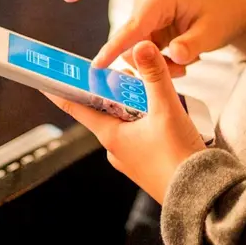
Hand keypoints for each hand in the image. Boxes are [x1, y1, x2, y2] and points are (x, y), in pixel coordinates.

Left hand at [45, 41, 206, 203]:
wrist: (201, 196)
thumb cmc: (179, 159)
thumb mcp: (168, 110)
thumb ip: (155, 76)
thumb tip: (141, 48)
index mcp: (111, 136)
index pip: (77, 108)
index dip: (61, 92)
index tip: (45, 80)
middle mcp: (116, 149)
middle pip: (107, 110)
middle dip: (117, 92)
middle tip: (132, 77)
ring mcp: (131, 159)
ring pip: (126, 123)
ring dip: (138, 107)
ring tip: (158, 97)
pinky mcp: (147, 165)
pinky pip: (141, 136)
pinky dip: (149, 123)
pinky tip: (167, 119)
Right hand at [93, 0, 245, 76]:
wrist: (231, 14)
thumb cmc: (223, 18)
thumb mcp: (211, 34)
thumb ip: (190, 46)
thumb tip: (173, 56)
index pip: (133, 28)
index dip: (115, 48)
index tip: (97, 65)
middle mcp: (146, 2)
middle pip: (131, 43)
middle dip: (151, 63)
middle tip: (182, 70)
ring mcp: (145, 14)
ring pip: (137, 51)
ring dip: (158, 65)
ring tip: (185, 64)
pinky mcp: (148, 26)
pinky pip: (143, 52)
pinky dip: (160, 62)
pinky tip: (180, 59)